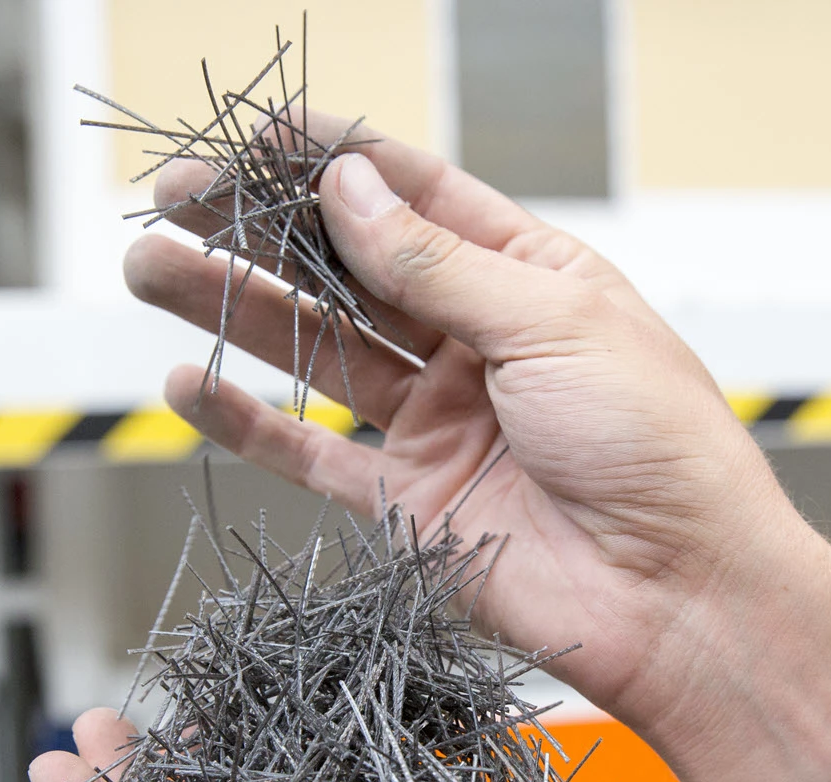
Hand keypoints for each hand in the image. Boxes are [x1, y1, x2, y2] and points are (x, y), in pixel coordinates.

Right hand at [124, 115, 830, 781]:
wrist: (680, 596)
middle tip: (175, 198)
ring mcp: (439, 422)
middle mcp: (478, 344)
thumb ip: (436, 261)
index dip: (336, 161)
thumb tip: (347, 186)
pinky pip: (313, 455)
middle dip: (260, 229)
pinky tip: (189, 385)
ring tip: (150, 267)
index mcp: (531, 278)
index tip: (257, 135)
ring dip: (234, 309)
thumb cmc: (656, 446)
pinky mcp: (409, 502)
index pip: (417, 198)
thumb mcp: (552, 322)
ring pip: (316, 351)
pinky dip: (250, 424)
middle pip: (349, 269)